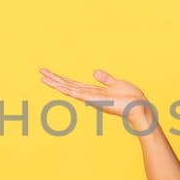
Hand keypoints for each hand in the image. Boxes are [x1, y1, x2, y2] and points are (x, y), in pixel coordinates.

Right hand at [39, 67, 155, 131]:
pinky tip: (58, 85)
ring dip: (55, 83)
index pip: (74, 84)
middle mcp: (89, 95)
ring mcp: (90, 98)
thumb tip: (95, 72)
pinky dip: (66, 89)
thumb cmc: (131, 98)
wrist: (138, 107)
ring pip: (68, 89)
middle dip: (54, 79)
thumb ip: (105, 78)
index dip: (62, 79)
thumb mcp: (116, 83)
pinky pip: (77, 93)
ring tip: (43, 77)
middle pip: (67, 85)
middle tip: (40, 72)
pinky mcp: (94, 100)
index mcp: (93, 91)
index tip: (50, 73)